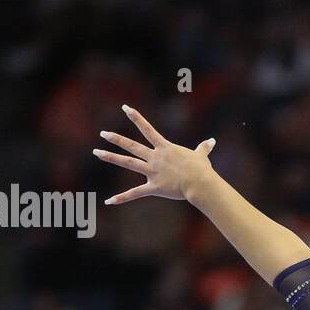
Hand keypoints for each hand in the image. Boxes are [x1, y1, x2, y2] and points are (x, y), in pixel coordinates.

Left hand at [93, 105, 215, 204]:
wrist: (200, 183)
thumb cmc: (201, 170)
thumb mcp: (201, 156)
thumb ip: (203, 148)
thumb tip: (212, 141)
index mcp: (165, 148)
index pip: (147, 129)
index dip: (136, 117)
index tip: (125, 108)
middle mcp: (155, 158)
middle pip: (132, 146)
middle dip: (116, 139)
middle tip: (103, 133)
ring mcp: (153, 172)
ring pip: (128, 163)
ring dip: (112, 157)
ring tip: (97, 152)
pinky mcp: (153, 187)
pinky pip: (134, 193)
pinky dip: (122, 198)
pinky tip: (109, 201)